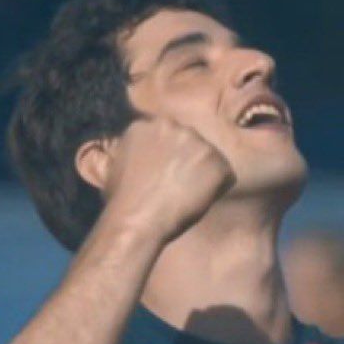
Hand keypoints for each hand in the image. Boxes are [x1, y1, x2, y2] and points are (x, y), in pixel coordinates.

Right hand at [102, 117, 235, 245]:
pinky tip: (200, 201)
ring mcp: (197, 142)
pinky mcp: (216, 161)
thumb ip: (135, 152)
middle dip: (189, 162)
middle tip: (179, 187)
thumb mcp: (117, 165)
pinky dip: (218, 190)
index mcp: (145, 125)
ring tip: (187, 196)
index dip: (169, 158)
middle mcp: (173, 125)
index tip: (165, 175)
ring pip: (210, 158)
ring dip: (204, 176)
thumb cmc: (122, 201)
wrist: (136, 218)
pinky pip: (226, 176)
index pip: (168, 137)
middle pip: (191, 143)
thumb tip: (142, 156)